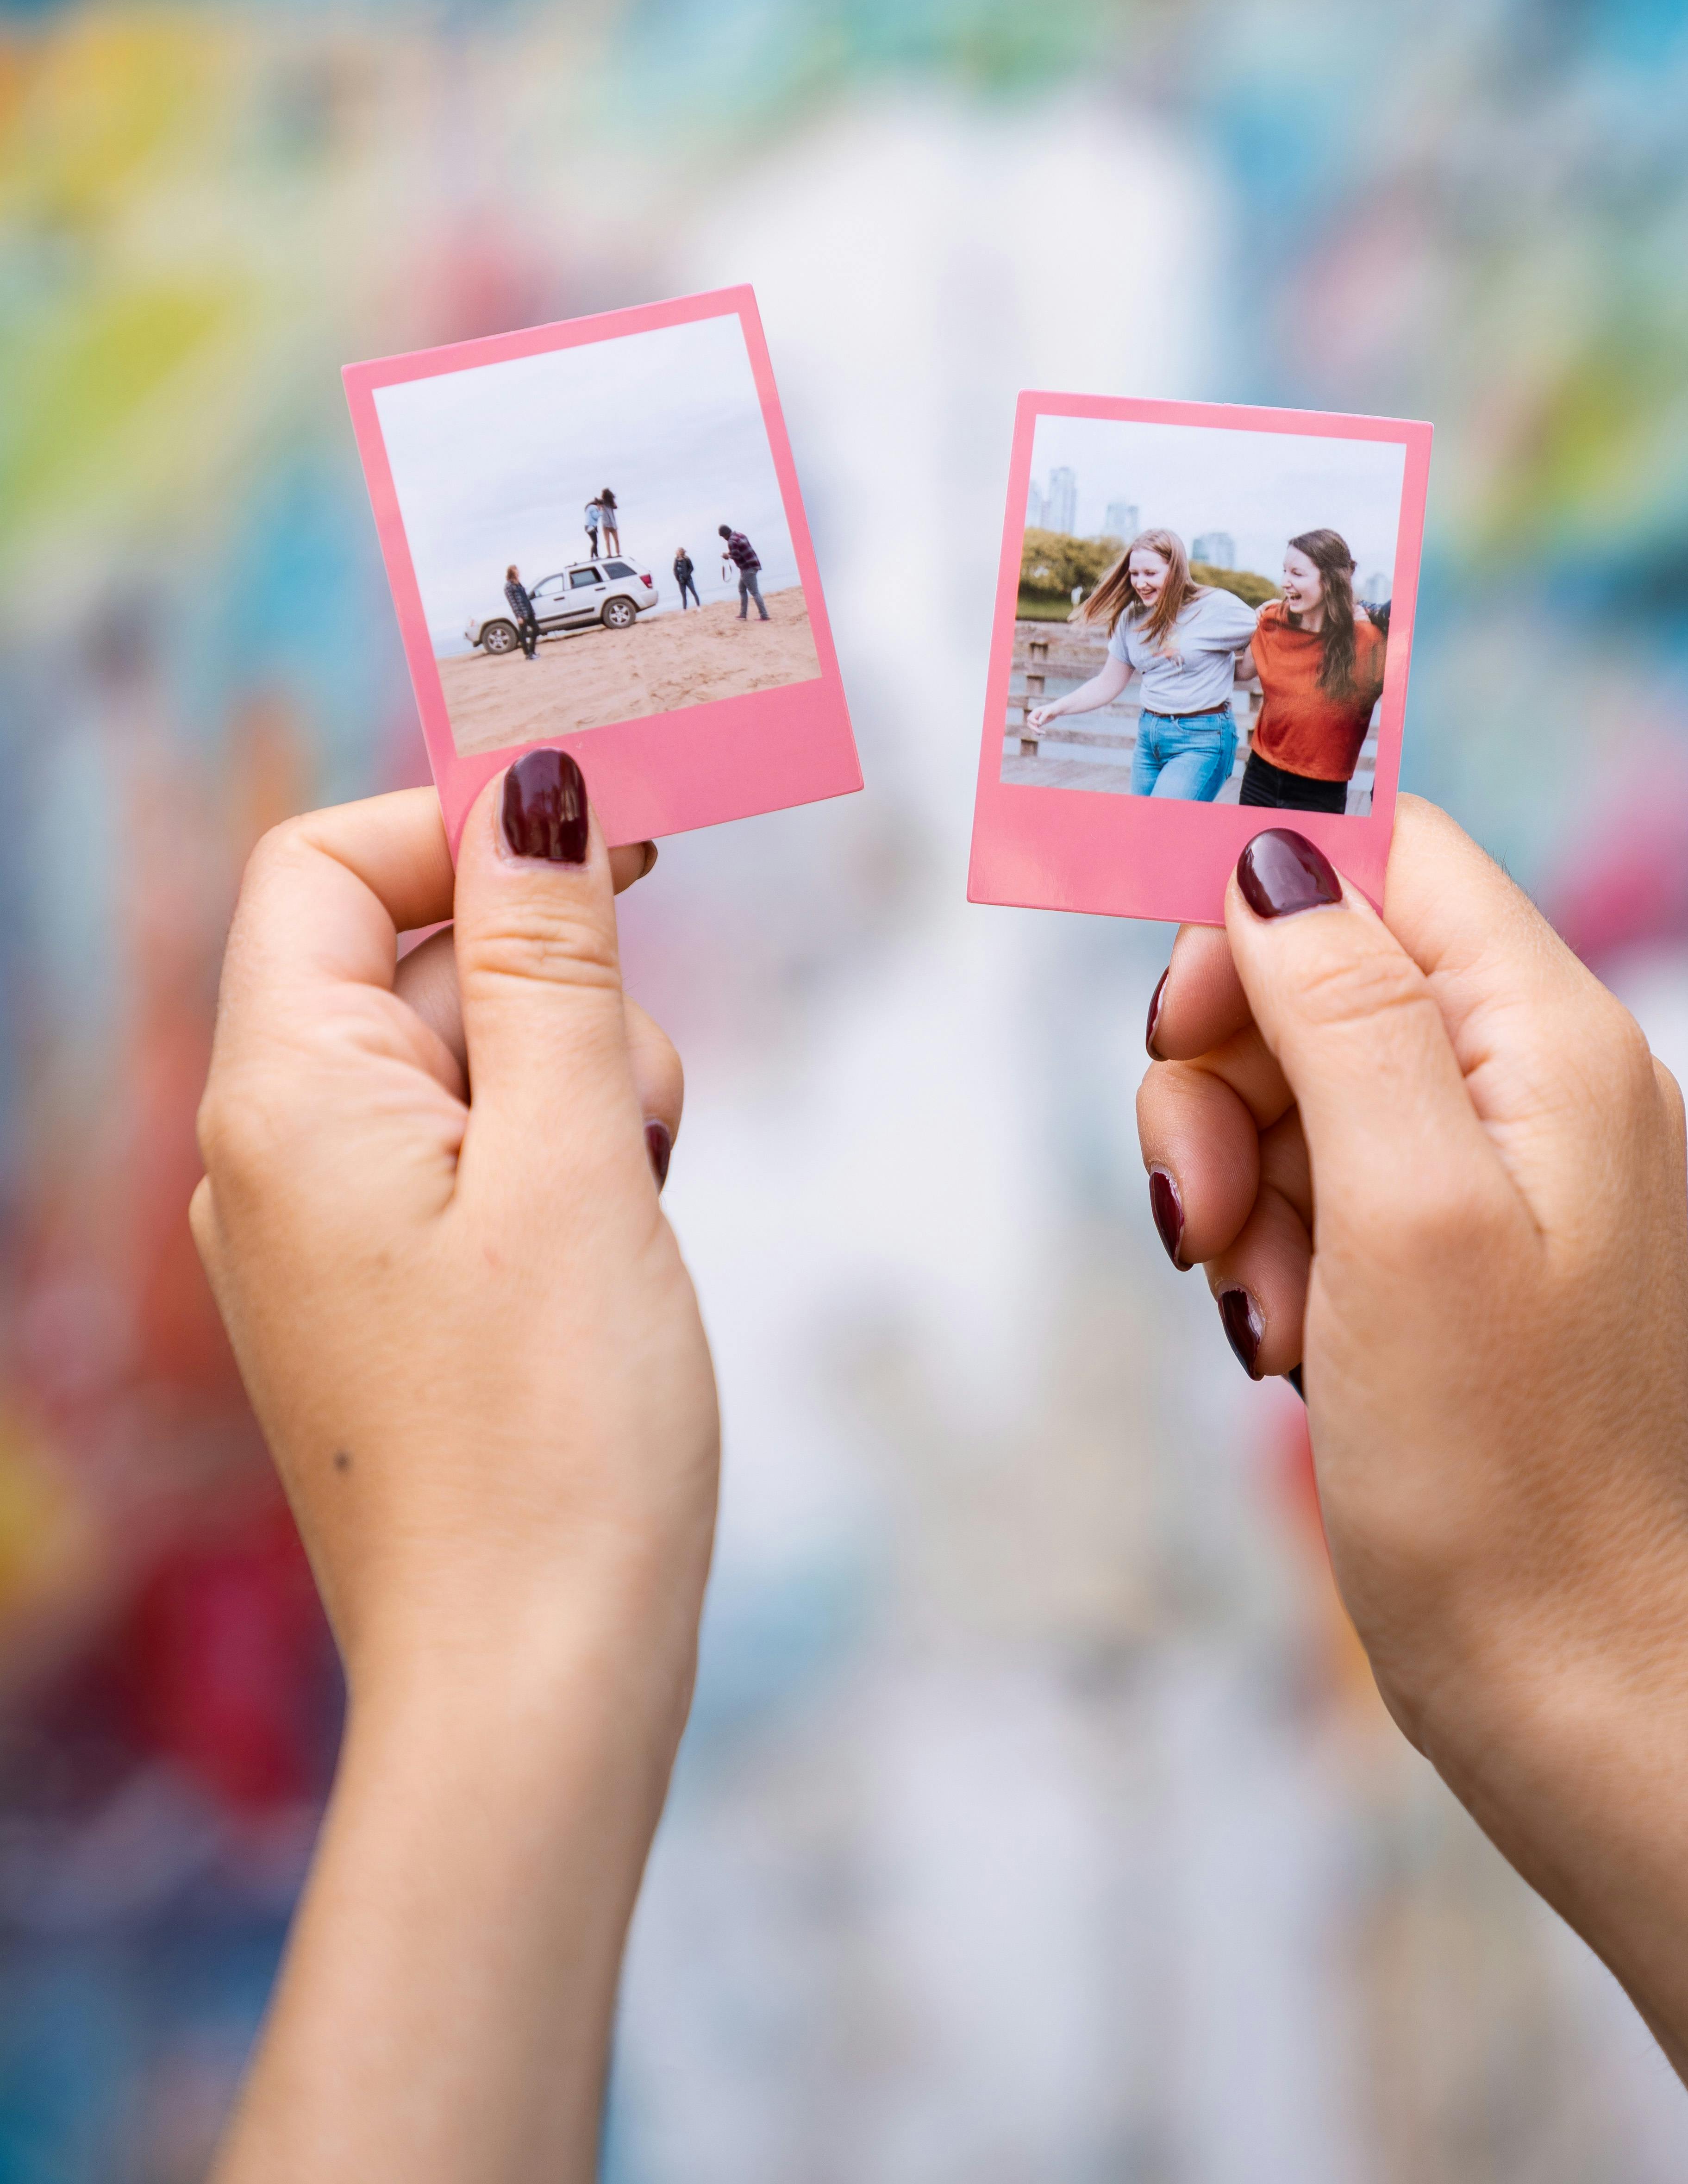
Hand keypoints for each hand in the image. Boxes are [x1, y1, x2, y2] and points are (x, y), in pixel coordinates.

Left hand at [193, 756, 718, 2183]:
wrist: (536, 1684)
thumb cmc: (559, 1432)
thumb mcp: (578, 1154)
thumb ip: (550, 957)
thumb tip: (536, 777)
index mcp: (284, 1099)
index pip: (327, 863)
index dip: (464, 821)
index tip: (620, 841)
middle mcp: (271, 1155)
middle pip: (409, 959)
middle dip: (552, 985)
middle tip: (642, 1101)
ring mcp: (324, 1233)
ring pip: (464, 1060)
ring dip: (577, 1083)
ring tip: (631, 1207)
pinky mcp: (385, 1296)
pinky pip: (470, 1158)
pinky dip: (561, 1164)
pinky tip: (610, 1257)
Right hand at [1024, 697, 1060, 733]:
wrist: (1056, 710)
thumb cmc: (1053, 708)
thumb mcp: (1049, 710)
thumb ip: (1044, 715)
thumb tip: (1039, 723)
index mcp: (1035, 711)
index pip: (1030, 718)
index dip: (1033, 722)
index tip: (1040, 723)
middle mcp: (1034, 716)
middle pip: (1029, 724)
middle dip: (1033, 728)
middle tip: (1040, 732)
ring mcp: (1036, 720)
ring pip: (1031, 727)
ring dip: (1036, 731)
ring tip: (1044, 733)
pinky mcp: (1038, 724)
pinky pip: (1035, 729)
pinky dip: (1037, 732)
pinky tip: (1043, 733)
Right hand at [1136, 800, 1687, 2182]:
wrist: (1550, 1672)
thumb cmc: (1494, 1460)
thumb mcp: (1403, 1207)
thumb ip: (1344, 1005)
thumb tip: (1271, 850)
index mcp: (1555, 1040)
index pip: (1390, 854)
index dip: (1256, 889)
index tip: (1168, 999)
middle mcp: (1533, 1080)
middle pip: (1314, 964)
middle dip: (1222, 1070)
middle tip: (1206, 1200)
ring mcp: (1487, 1166)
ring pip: (1287, 1076)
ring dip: (1230, 1172)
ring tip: (1256, 1297)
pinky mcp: (1437, 1245)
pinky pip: (1305, 1177)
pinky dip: (1264, 1239)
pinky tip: (1283, 1334)